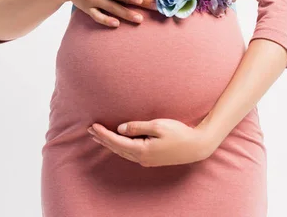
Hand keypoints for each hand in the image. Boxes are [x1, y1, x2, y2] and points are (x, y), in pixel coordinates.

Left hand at [87, 118, 212, 166]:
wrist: (196, 147)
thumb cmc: (179, 133)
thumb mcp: (158, 125)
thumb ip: (138, 127)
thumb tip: (120, 128)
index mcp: (142, 150)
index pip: (116, 141)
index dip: (103, 134)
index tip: (92, 126)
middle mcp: (141, 158)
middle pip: (117, 148)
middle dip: (103, 139)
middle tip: (90, 130)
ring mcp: (146, 160)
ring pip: (122, 151)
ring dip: (110, 143)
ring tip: (98, 136)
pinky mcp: (151, 158)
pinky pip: (130, 153)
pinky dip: (120, 146)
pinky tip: (117, 142)